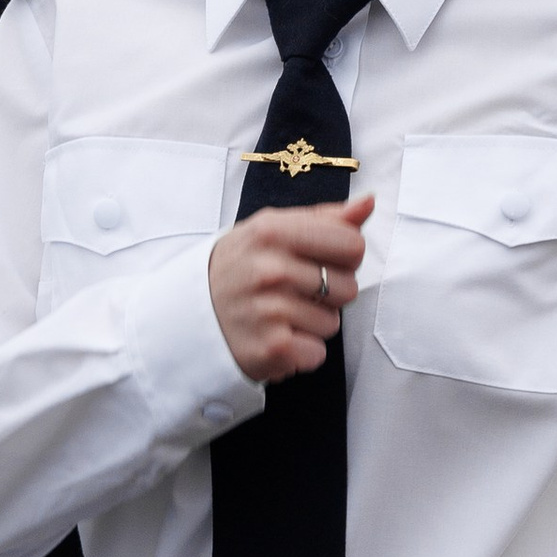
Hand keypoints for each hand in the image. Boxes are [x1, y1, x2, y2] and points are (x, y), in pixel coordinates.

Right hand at [210, 194, 374, 383]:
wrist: (187, 315)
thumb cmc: (240, 267)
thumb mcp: (271, 230)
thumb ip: (324, 218)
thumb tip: (368, 202)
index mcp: (272, 231)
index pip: (352, 245)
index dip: (343, 256)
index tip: (319, 260)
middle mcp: (270, 270)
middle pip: (348, 287)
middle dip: (328, 293)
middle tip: (291, 291)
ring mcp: (270, 311)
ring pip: (332, 323)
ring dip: (312, 323)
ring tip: (278, 315)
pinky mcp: (272, 349)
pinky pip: (317, 353)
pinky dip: (300, 351)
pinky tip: (274, 337)